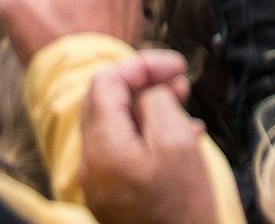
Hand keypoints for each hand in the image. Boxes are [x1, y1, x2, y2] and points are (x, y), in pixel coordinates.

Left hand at [79, 50, 219, 223]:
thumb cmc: (183, 207)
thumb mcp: (176, 142)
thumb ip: (155, 102)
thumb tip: (147, 88)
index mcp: (101, 147)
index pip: (107, 82)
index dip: (142, 65)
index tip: (177, 66)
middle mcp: (90, 164)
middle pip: (106, 102)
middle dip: (143, 84)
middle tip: (180, 81)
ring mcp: (99, 183)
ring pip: (116, 125)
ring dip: (148, 108)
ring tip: (183, 103)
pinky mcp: (112, 197)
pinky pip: (123, 151)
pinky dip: (147, 135)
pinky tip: (180, 136)